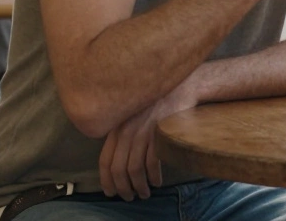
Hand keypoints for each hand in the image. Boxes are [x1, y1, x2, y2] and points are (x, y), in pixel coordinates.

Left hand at [98, 77, 199, 199]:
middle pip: (118, 168)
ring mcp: (143, 132)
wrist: (181, 87)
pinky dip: (153, 177)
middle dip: (122, 188)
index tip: (110, 191)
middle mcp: (126, 131)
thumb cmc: (158, 100)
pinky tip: (156, 182)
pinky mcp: (158, 135)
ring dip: (138, 186)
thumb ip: (123, 130)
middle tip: (129, 197)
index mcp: (117, 126)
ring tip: (144, 193)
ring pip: (134, 169)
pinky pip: (152, 163)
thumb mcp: (134, 113)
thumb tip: (119, 155)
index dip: (106, 179)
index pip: (104, 159)